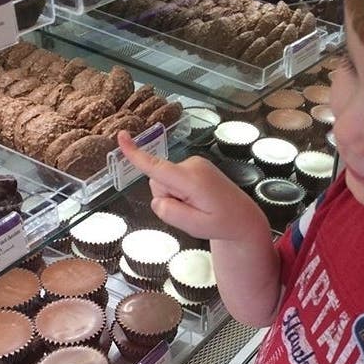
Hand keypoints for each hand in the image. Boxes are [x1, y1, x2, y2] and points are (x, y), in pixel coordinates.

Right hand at [117, 130, 265, 240]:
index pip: (157, 167)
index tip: (121, 137)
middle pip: (158, 183)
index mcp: (192, 180)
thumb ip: (170, 212)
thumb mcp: (194, 227)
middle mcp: (192, 165)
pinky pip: (172, 181)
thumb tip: (157, 199)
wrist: (242, 217)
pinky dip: (180, 193)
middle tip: (193, 212)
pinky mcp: (193, 166)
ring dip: (175, 197)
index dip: (136, 154)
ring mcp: (193, 163)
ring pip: (164, 183)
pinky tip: (198, 200)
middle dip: (168, 200)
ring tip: (198, 206)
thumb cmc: (221, 223)